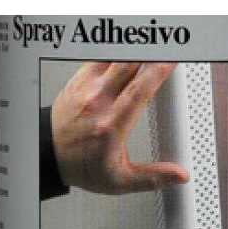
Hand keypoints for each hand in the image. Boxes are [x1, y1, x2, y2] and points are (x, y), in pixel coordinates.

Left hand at [51, 62, 188, 194]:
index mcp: (110, 125)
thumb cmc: (80, 165)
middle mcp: (97, 101)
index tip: (172, 62)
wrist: (47, 154)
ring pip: (114, 56)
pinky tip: (128, 54)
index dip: (158, 71)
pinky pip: (101, 57)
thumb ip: (152, 177)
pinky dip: (117, 52)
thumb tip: (179, 176)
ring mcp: (86, 87)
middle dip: (150, 53)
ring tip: (150, 48)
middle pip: (128, 64)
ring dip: (134, 51)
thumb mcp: (119, 180)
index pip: (139, 90)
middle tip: (166, 50)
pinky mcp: (80, 79)